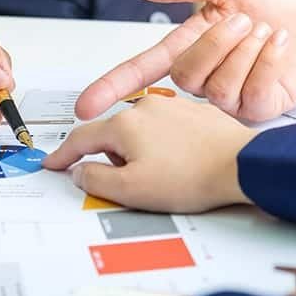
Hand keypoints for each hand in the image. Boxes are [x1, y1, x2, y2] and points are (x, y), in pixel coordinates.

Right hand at [43, 96, 256, 212]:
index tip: (54, 162)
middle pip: (113, 134)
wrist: (242, 165)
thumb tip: (79, 173)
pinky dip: (165, 145)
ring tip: (168, 174)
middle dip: (116, 158)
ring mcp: (172, 106)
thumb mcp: (132, 190)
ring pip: (140, 130)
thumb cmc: (192, 177)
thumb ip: (95, 180)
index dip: (64, 155)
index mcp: (124, 123)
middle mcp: (146, 106)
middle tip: (138, 181)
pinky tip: (184, 163)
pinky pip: (166, 128)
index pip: (81, 139)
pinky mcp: (193, 112)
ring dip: (142, 151)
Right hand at [75, 0, 295, 121]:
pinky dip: (266, 62)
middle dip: (216, 43)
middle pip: (185, 74)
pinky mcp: (254, 110)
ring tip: (263, 31)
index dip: (112, 87)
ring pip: (215, 87)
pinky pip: (246, 94)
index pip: (141, 71)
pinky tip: (278, 46)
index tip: (85, 107)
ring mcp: (226, 98)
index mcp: (187, 46)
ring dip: (244, 50)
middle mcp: (202, 77)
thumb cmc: (272, 0)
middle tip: (244, 19)